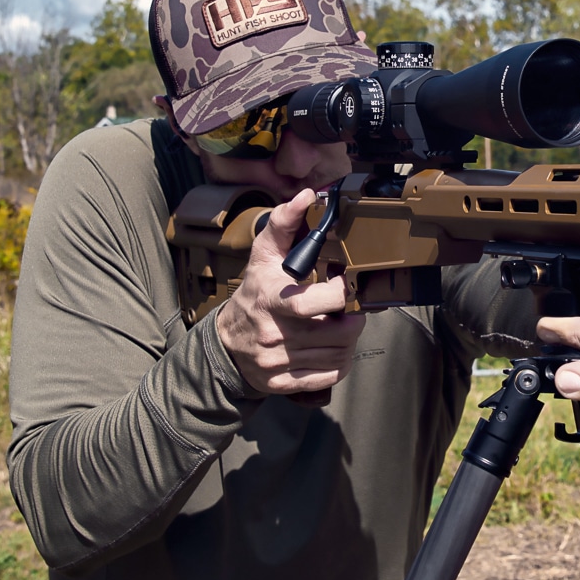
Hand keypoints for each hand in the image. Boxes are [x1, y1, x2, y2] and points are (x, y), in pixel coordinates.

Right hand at [216, 189, 365, 397]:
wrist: (226, 341)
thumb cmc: (254, 292)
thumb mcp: (264, 255)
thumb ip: (285, 223)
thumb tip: (306, 196)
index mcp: (273, 301)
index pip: (319, 303)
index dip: (343, 294)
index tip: (345, 284)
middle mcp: (275, 335)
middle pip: (340, 333)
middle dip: (353, 319)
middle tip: (349, 309)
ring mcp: (278, 363)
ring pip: (339, 356)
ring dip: (349, 341)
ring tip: (341, 327)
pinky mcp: (283, 383)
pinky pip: (329, 376)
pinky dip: (339, 363)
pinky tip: (332, 348)